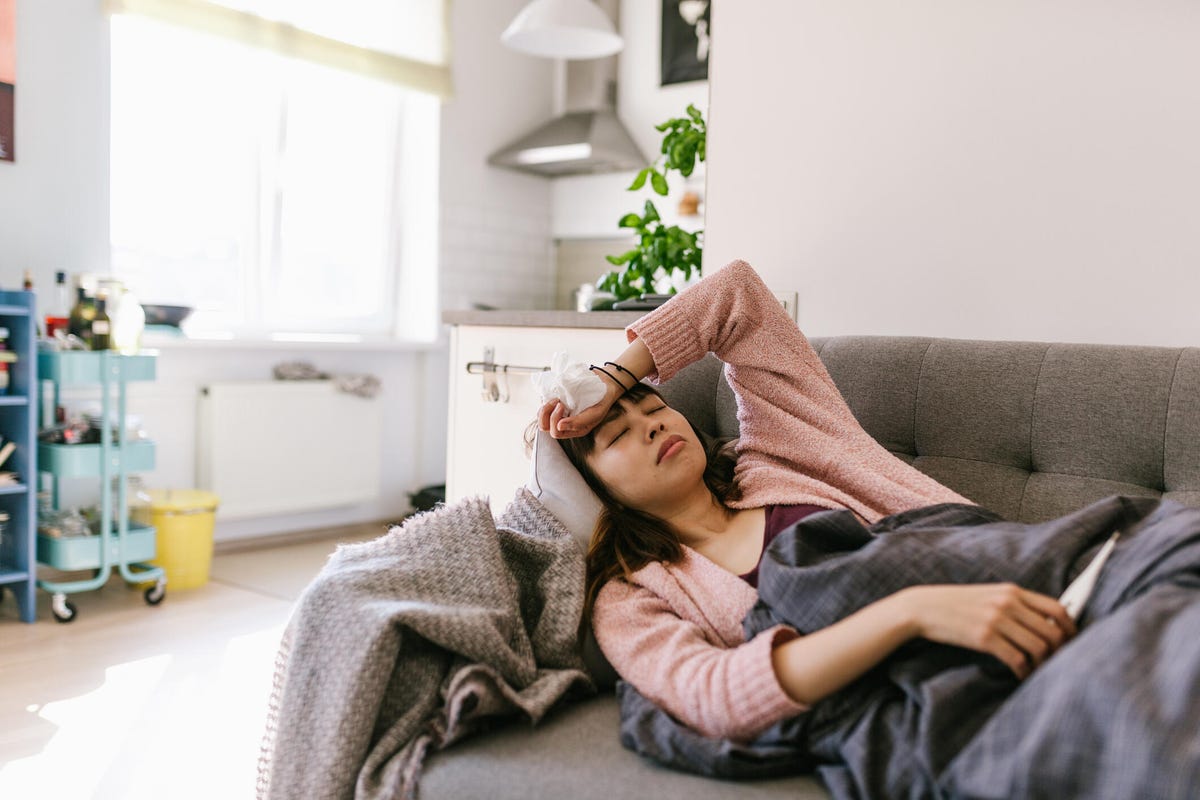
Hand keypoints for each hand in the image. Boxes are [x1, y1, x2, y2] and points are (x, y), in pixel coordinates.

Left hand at [536, 389, 617, 438]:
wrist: (604, 385)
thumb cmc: (601, 401)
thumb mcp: (595, 413)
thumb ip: (578, 422)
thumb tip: (559, 426)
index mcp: (574, 430)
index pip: (555, 432)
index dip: (555, 419)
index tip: (563, 405)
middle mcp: (565, 424)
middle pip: (544, 427)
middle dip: (547, 414)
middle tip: (558, 401)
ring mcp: (559, 414)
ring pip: (541, 417)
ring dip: (545, 407)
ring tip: (556, 398)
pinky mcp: (556, 404)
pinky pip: (543, 406)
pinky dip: (545, 400)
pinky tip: (555, 395)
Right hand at [898, 583, 1077, 678]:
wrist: (923, 607)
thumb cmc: (955, 604)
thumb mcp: (988, 595)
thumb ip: (1014, 604)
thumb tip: (1044, 623)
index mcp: (1012, 591)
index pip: (1056, 608)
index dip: (1070, 628)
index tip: (1071, 642)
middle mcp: (1008, 603)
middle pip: (1052, 631)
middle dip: (1060, 651)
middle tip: (1056, 663)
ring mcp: (996, 620)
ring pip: (1038, 646)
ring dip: (1042, 664)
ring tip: (1037, 671)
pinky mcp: (984, 637)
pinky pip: (1017, 658)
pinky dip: (1023, 671)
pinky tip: (1020, 675)